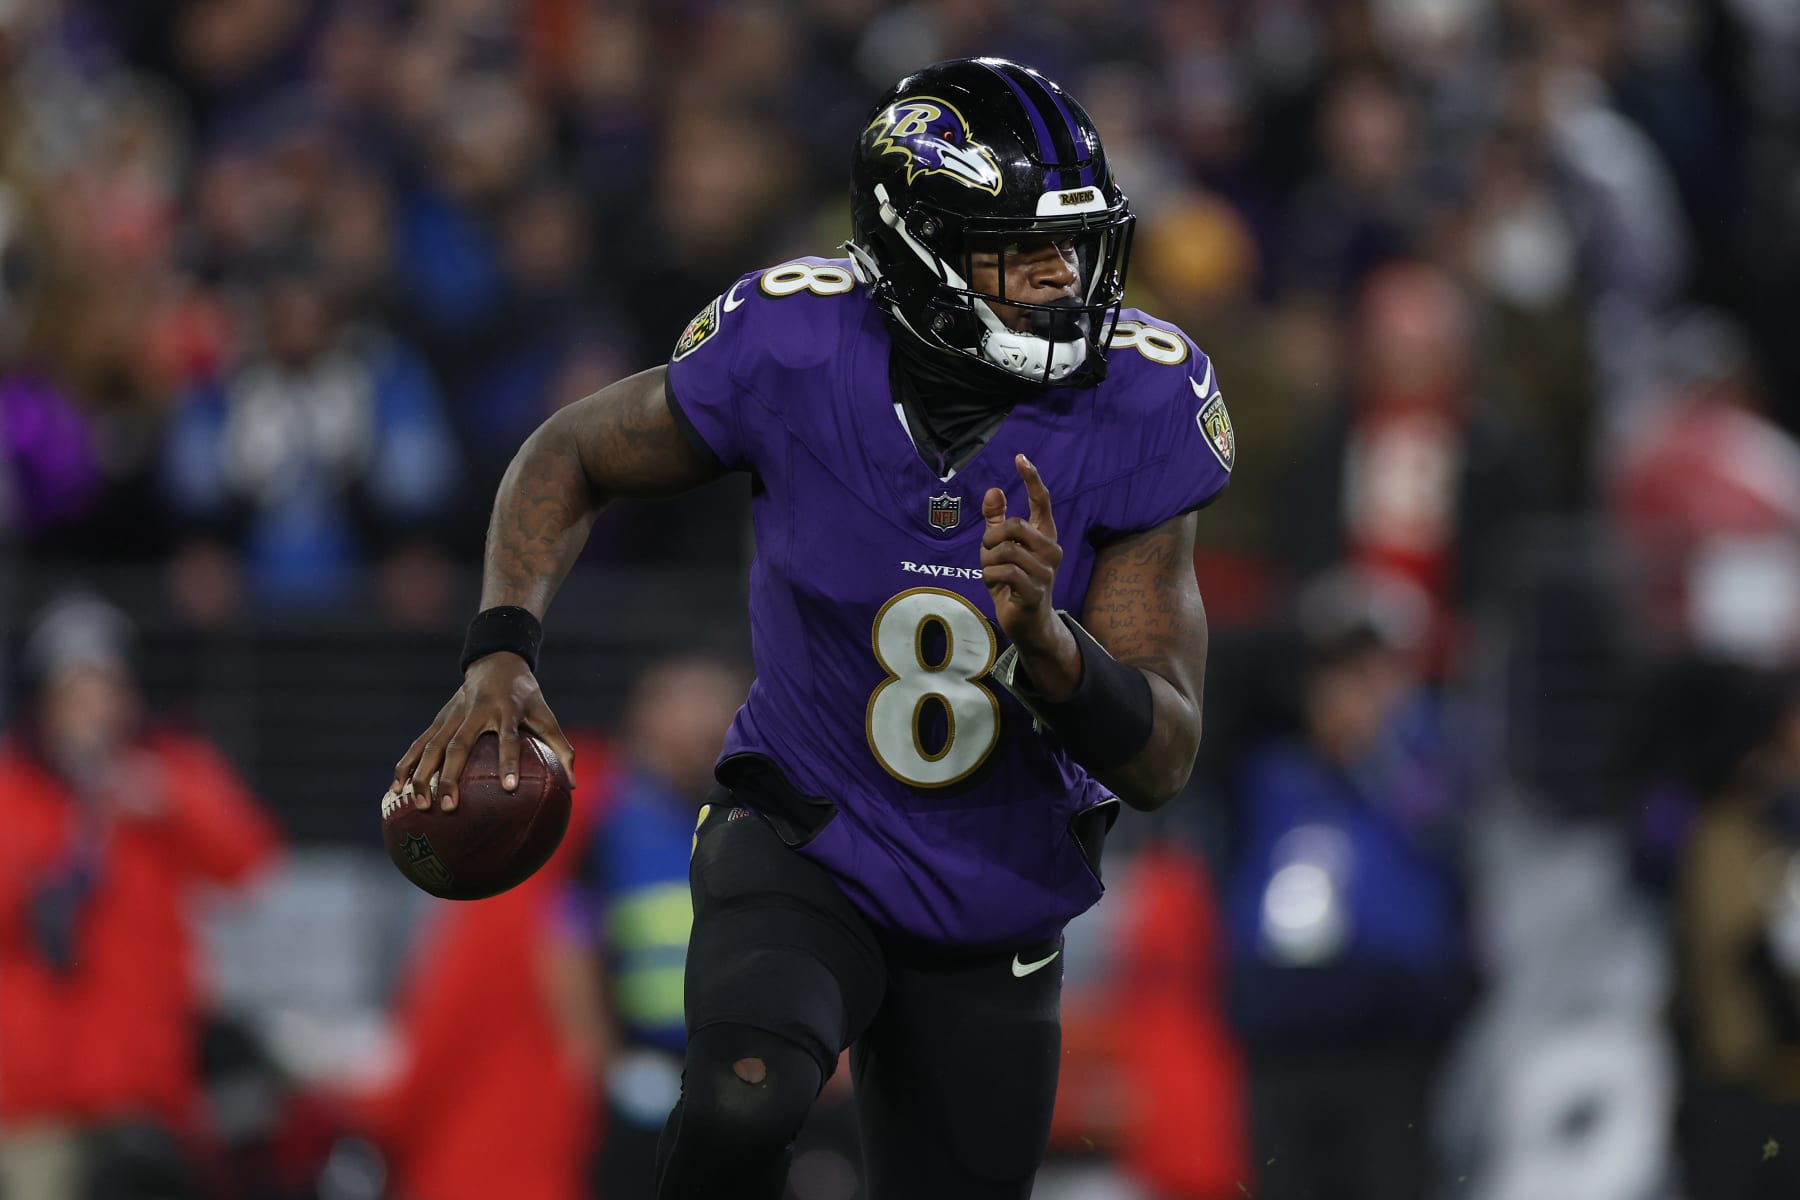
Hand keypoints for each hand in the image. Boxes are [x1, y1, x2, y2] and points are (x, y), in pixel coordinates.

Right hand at [391, 652, 576, 811]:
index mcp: (506, 710)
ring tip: (420, 804)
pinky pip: (418, 744)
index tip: (509, 787)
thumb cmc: (526, 696)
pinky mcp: (437, 720)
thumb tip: (573, 785)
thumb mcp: (546, 715)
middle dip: (450, 777)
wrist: (495, 662)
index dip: (508, 761)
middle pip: (459, 746)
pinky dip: (406, 765)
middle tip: (449, 807)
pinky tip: (396, 790)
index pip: (508, 737)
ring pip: (431, 746)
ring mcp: (452, 716)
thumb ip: (561, 748)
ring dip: (422, 775)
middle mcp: (475, 713)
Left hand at [981, 454, 1064, 650]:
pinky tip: (995, 585)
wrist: (1028, 623)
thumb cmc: (1013, 583)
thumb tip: (994, 489)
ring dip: (988, 562)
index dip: (1032, 479)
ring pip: (1005, 551)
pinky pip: (1004, 572)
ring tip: (993, 573)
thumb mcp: (1001, 550)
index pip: (1042, 501)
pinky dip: (989, 577)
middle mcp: (1051, 550)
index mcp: (1045, 535)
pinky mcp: (1036, 591)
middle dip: (991, 537)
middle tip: (988, 552)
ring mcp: (1046, 571)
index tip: (1021, 458)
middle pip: (1015, 525)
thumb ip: (997, 521)